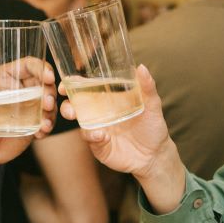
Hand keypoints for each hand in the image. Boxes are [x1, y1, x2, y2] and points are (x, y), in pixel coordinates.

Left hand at [0, 58, 56, 173]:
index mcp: (6, 78)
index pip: (27, 65)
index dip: (40, 67)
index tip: (48, 77)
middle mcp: (21, 89)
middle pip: (44, 81)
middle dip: (50, 90)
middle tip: (47, 104)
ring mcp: (30, 105)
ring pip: (49, 101)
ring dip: (51, 110)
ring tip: (44, 123)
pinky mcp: (35, 122)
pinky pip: (48, 120)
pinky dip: (48, 125)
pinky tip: (40, 133)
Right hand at [59, 65, 178, 183]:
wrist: (156, 155)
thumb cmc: (153, 127)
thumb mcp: (153, 105)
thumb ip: (147, 87)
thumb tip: (141, 67)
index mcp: (108, 99)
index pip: (86, 88)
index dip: (73, 83)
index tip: (67, 81)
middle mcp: (99, 113)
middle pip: (75, 105)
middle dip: (67, 104)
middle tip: (69, 106)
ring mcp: (97, 129)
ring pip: (78, 121)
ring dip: (73, 116)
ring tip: (76, 116)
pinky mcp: (99, 145)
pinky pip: (90, 139)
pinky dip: (92, 136)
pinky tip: (102, 136)